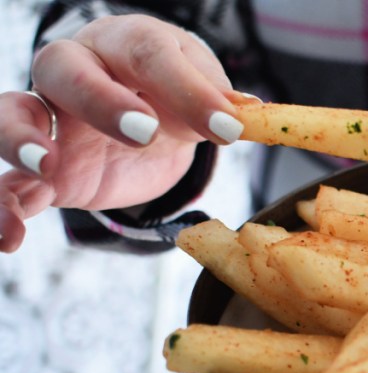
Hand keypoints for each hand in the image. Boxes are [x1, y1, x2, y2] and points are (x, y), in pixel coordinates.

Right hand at [0, 14, 248, 252]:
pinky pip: (8, 182)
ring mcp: (51, 119)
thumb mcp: (205, 92)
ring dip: (20, 137)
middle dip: (102, 100)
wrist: (147, 114)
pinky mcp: (43, 169)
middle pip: (65, 69)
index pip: (151, 55)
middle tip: (144, 132)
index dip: (189, 90)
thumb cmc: (174, 91)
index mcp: (127, 45)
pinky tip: (12, 237)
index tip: (228, 127)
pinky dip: (3, 206)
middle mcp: (77, 71)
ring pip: (12, 112)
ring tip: (43, 165)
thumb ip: (219, 101)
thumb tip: (247, 112)